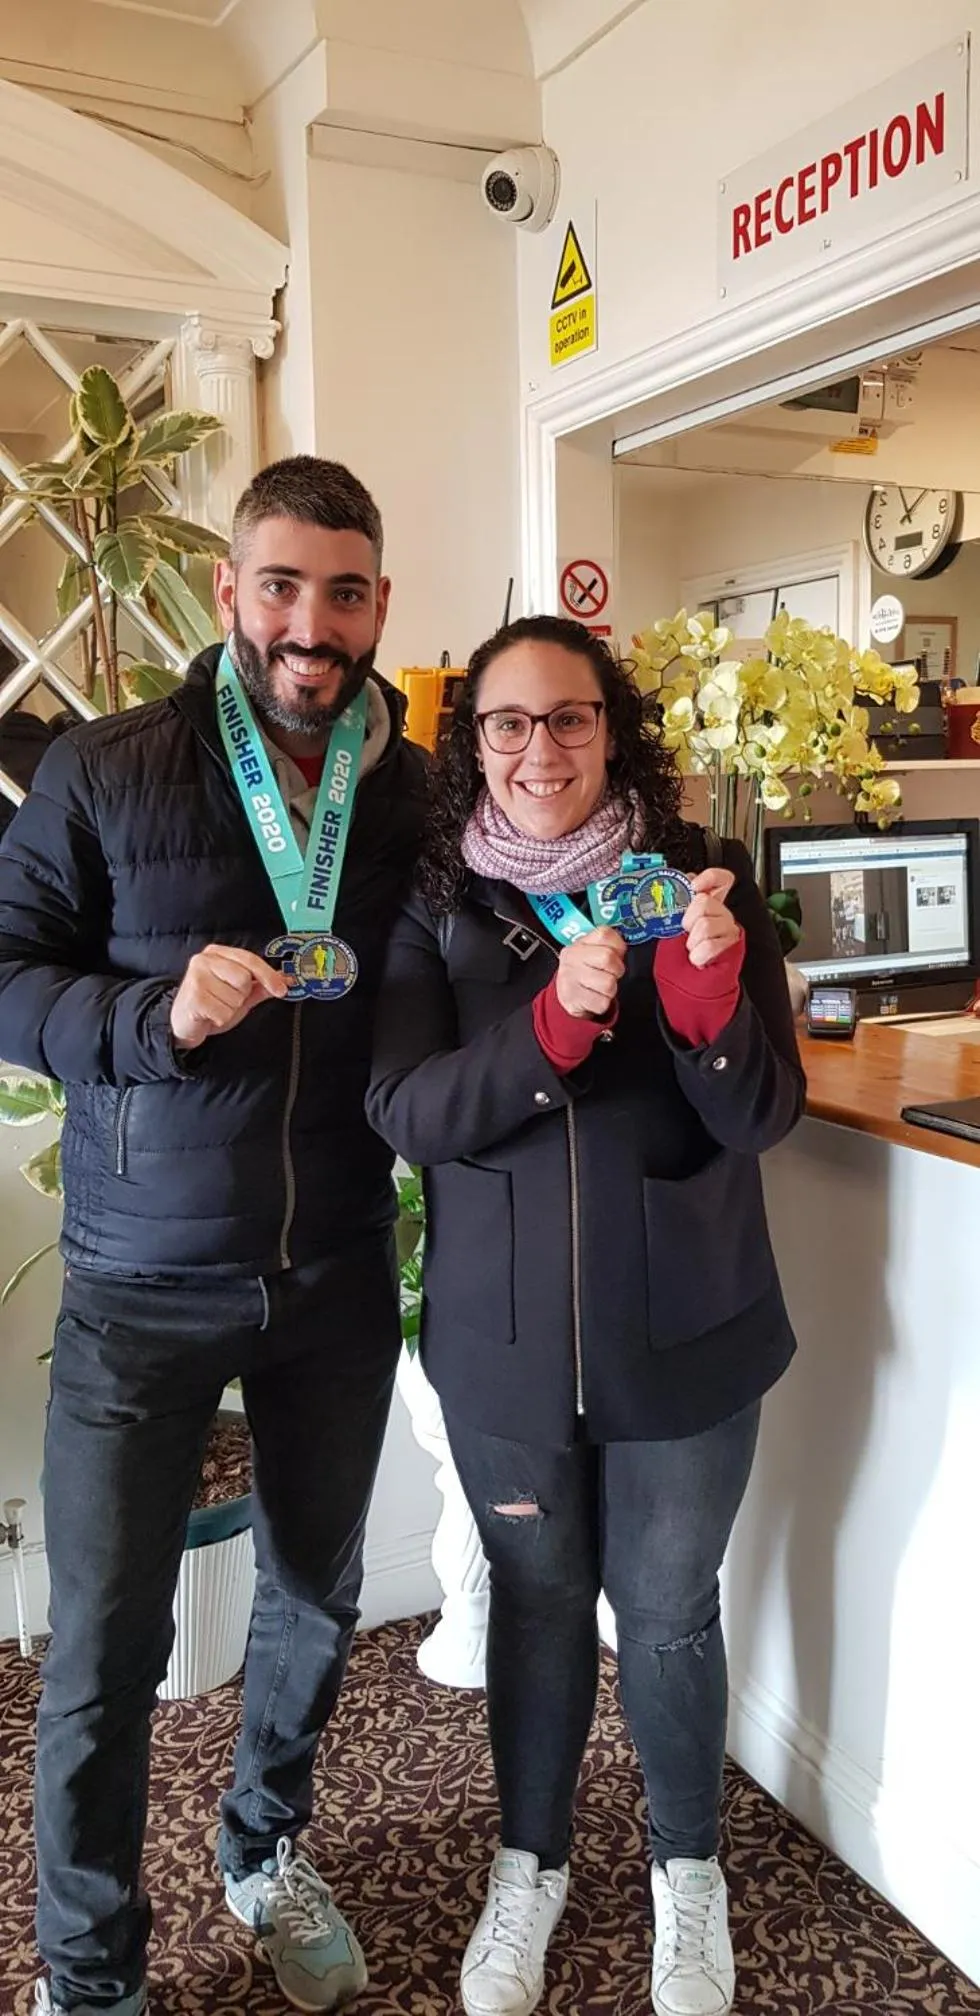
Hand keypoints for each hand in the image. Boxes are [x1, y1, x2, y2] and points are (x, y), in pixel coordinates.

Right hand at [170, 944, 287, 1048]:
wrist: (183, 1023)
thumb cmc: (211, 1004)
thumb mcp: (239, 994)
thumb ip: (260, 986)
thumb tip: (285, 979)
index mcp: (217, 953)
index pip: (250, 959)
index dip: (268, 975)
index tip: (282, 989)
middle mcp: (204, 960)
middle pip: (244, 978)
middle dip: (241, 996)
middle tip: (225, 999)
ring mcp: (197, 977)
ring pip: (235, 998)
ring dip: (230, 1010)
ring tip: (216, 1007)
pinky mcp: (193, 996)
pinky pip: (223, 1012)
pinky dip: (220, 1019)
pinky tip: (209, 1015)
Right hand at [555, 927, 625, 1018]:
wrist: (567, 994)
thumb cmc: (586, 971)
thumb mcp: (594, 952)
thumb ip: (610, 945)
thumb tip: (623, 947)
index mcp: (581, 942)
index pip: (605, 934)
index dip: (618, 946)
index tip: (615, 955)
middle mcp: (572, 957)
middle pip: (608, 958)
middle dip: (616, 969)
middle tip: (610, 974)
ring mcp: (570, 977)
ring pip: (608, 983)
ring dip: (611, 989)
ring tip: (601, 987)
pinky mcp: (573, 998)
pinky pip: (602, 1002)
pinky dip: (603, 1003)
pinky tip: (595, 997)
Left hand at [682, 868, 740, 969]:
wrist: (688, 984)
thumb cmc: (680, 958)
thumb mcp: (672, 927)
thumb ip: (678, 905)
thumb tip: (679, 890)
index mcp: (707, 904)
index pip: (720, 879)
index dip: (709, 877)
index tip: (694, 886)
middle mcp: (721, 913)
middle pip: (705, 901)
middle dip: (687, 920)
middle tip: (686, 934)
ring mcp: (728, 928)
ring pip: (705, 924)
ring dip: (692, 942)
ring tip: (693, 949)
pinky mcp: (732, 946)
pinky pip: (710, 945)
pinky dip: (698, 956)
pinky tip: (699, 959)